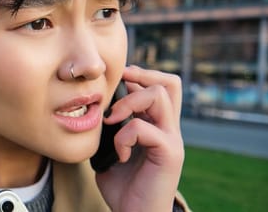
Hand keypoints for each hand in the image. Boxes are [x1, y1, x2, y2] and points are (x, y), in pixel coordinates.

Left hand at [95, 65, 184, 211]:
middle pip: (170, 83)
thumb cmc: (124, 189)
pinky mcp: (169, 154)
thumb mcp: (111, 152)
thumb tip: (95, 111)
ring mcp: (172, 140)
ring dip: (129, 102)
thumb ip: (109, 131)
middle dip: (141, 76)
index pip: (160, 86)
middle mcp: (169, 129)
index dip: (138, 77)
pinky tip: (119, 154)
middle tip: (117, 88)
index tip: (115, 84)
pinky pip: (144, 128)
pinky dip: (124, 136)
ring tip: (112, 120)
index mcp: (158, 126)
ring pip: (160, 95)